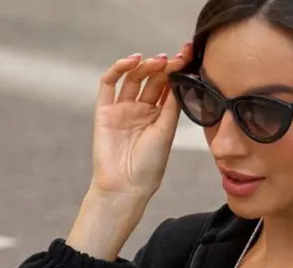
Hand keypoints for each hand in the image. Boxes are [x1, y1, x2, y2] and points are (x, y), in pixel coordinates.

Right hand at [90, 43, 193, 198]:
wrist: (125, 186)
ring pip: (133, 78)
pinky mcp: (105, 110)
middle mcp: (140, 110)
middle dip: (164, 66)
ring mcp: (122, 109)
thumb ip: (171, 105)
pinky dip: (119, 69)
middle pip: (152, 80)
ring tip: (158, 61)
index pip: (168, 87)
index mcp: (158, 117)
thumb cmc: (149, 166)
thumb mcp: (166, 132)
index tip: (188, 56)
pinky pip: (108, 84)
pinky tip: (133, 61)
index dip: (176, 71)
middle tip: (175, 57)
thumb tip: (180, 77)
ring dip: (145, 66)